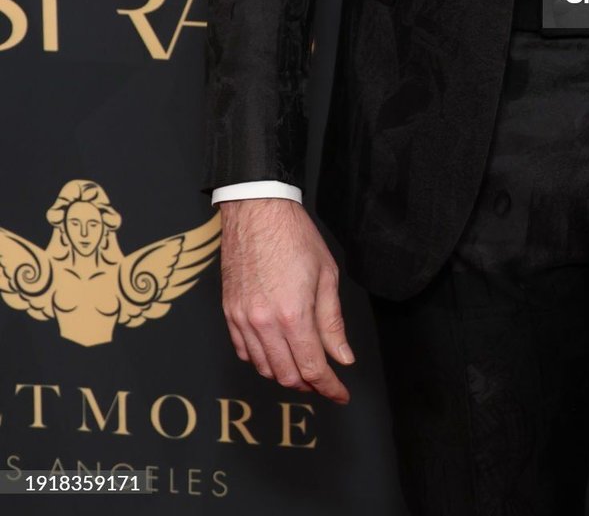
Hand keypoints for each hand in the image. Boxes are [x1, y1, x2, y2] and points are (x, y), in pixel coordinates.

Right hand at [217, 197, 354, 402]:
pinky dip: (262, 360)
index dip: (329, 387)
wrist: (257, 211)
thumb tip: (343, 358)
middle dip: (309, 384)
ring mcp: (242, 320)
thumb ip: (332, 322)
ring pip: (264, 368)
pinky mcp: (229, 313)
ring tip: (304, 367)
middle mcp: (264, 324)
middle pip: (287, 375)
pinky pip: (244, 352)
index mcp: (293, 315)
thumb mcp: (326, 275)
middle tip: (326, 381)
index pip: (313, 368)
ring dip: (286, 375)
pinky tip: (276, 352)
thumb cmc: (295, 236)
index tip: (341, 394)